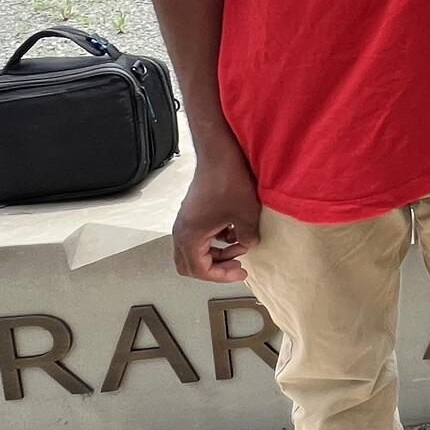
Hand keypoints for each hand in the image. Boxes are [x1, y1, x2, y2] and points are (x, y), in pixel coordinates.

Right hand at [173, 158, 261, 282]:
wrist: (220, 154)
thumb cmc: (229, 183)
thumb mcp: (246, 215)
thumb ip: (247, 238)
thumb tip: (248, 245)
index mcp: (190, 237)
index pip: (199, 270)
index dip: (221, 276)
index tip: (241, 271)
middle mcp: (182, 231)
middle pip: (191, 264)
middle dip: (215, 268)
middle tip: (238, 265)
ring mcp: (185, 221)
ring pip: (195, 250)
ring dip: (217, 253)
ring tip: (241, 245)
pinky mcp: (192, 212)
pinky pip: (199, 236)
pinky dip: (215, 240)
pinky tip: (235, 231)